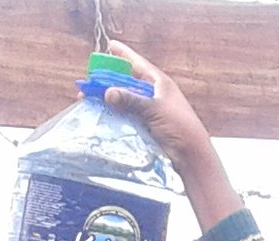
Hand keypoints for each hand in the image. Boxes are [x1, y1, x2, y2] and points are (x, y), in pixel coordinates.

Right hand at [98, 46, 244, 230]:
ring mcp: (148, 111)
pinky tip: (99, 115)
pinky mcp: (145, 126)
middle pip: (127, 82)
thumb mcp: (155, 109)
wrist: (191, 156)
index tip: (110, 45)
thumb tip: (108, 92)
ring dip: (108, 99)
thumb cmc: (179, 127)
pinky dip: (113, 114)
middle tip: (90, 80)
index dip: (124, 55)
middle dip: (109, 80)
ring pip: (124, 100)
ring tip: (87, 99)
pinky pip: (125, 116)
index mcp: (160, 84)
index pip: (138, 64)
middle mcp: (153, 95)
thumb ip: (131, 100)